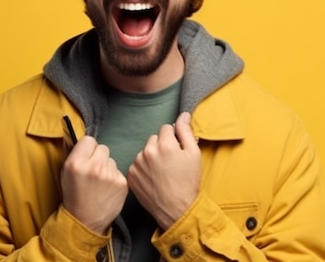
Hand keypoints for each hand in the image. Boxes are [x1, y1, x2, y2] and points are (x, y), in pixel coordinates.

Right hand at [61, 136, 127, 234]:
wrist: (85, 221)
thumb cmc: (74, 196)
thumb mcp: (65, 173)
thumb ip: (73, 153)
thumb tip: (77, 135)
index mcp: (77, 163)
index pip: (89, 140)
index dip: (87, 148)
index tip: (86, 157)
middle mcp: (94, 166)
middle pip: (103, 148)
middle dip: (98, 157)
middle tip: (93, 171)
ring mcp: (109, 175)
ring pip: (111, 160)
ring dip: (106, 167)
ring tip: (99, 183)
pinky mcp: (122, 183)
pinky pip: (118, 172)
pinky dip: (114, 178)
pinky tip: (107, 189)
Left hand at [127, 112, 200, 230]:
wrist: (176, 210)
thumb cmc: (188, 182)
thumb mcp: (194, 154)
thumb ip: (186, 131)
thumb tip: (183, 115)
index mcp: (164, 144)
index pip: (166, 128)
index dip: (174, 139)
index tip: (177, 151)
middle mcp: (148, 151)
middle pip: (154, 138)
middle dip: (162, 146)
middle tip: (171, 163)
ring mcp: (137, 164)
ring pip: (145, 151)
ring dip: (152, 156)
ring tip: (162, 172)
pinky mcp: (131, 175)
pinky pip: (137, 164)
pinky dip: (144, 168)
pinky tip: (153, 178)